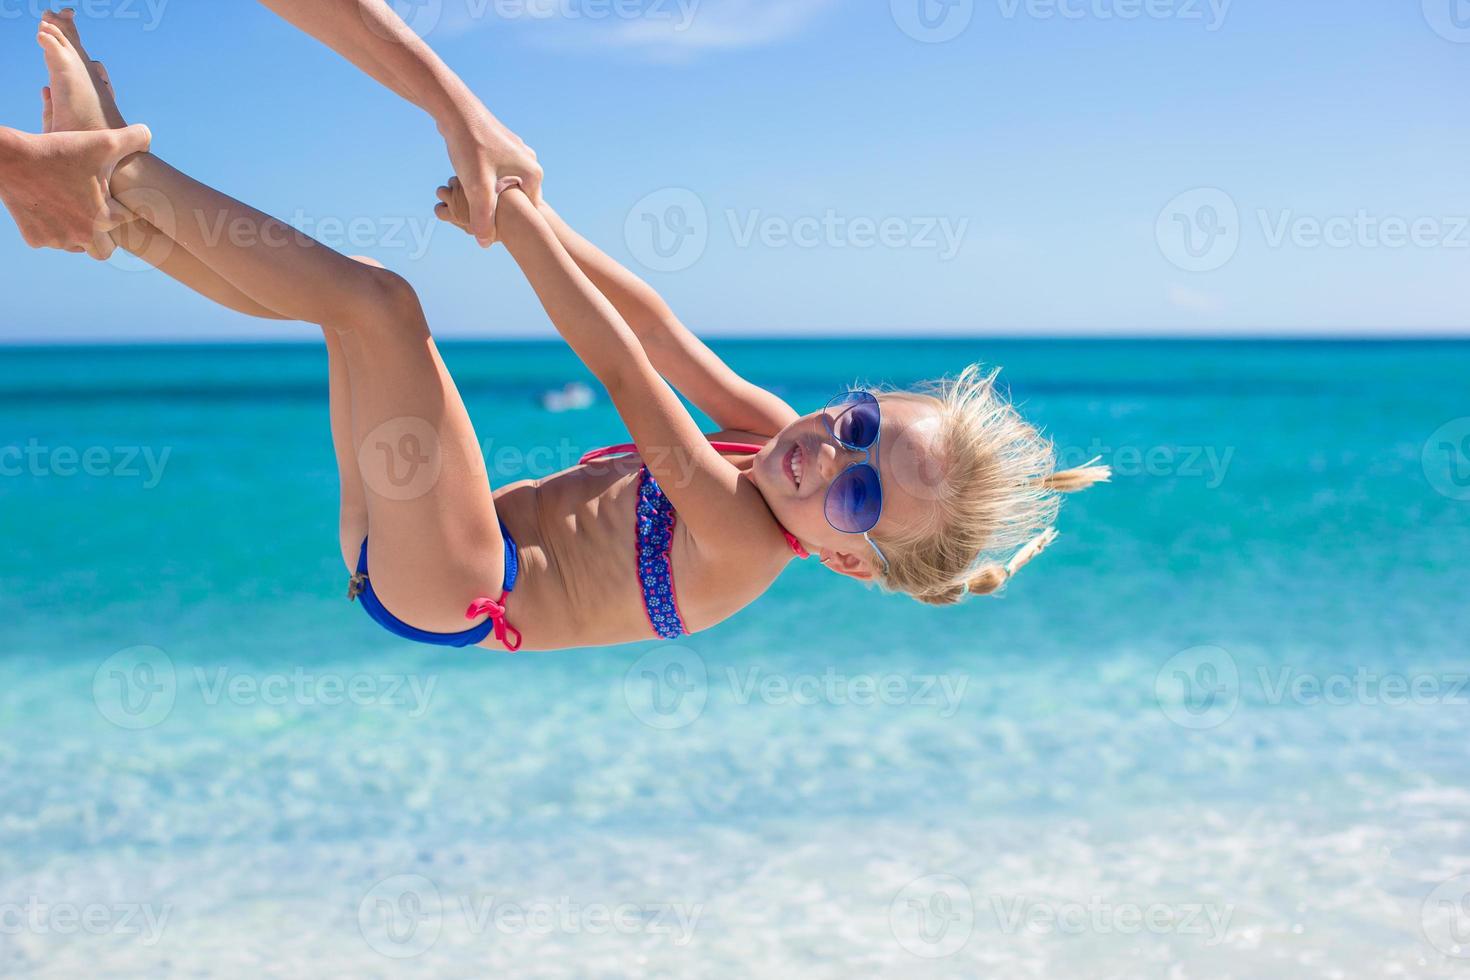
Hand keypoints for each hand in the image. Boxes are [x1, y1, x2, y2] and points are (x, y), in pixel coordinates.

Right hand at [0, 124, 148, 258]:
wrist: (11, 158)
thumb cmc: (60, 149)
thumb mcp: (102, 141)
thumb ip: (134, 138)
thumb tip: (149, 136)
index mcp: (104, 219)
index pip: (127, 222)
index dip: (125, 208)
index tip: (120, 199)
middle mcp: (82, 236)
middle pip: (105, 250)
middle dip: (106, 236)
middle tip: (100, 216)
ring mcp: (57, 240)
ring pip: (78, 247)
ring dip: (80, 234)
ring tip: (77, 212)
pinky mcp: (35, 240)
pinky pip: (51, 241)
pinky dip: (52, 230)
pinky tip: (52, 212)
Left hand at [439, 107, 542, 246]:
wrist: (455, 109)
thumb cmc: (470, 146)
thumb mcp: (478, 188)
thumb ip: (483, 217)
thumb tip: (485, 244)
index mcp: (533, 174)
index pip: (529, 211)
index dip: (510, 223)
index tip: (492, 229)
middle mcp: (529, 162)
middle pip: (517, 198)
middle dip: (499, 208)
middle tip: (478, 215)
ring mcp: (516, 152)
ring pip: (505, 184)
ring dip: (491, 193)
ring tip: (472, 196)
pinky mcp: (501, 146)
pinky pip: (497, 172)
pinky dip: (486, 180)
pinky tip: (468, 179)